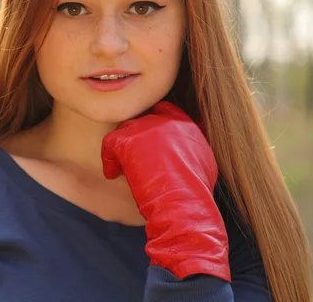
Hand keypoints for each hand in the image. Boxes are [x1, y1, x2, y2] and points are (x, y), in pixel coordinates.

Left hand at [101, 101, 230, 281]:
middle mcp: (165, 121)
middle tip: (132, 158)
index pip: (163, 110)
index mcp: (185, 124)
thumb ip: (193, 150)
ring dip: (121, 148)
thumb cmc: (195, 192)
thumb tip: (187, 154)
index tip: (146, 141)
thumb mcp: (204, 164)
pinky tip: (112, 174)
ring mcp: (145, 128)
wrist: (184, 203)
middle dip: (135, 138)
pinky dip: (109, 160)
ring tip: (122, 168)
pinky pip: (109, 144)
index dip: (152, 124)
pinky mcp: (127, 140)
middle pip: (141, 119)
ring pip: (124, 130)